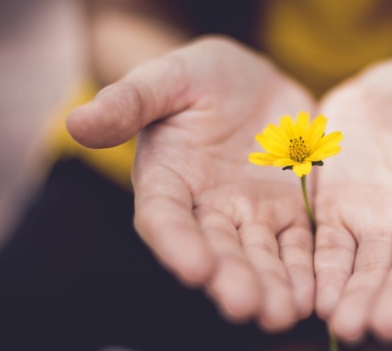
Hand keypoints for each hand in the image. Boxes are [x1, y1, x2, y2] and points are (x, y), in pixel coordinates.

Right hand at [67, 36, 315, 331]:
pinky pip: (297, 244)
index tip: (195, 269)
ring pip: (260, 255)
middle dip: (231, 279)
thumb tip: (77, 121)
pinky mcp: (288, 211)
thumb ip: (129, 101)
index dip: (177, 244)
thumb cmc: (199, 77)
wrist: (251, 81)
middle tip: (247, 307)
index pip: (166, 218)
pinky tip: (314, 295)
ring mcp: (250, 213)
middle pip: (217, 249)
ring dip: (271, 286)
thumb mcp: (167, 78)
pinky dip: (304, 269)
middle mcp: (206, 208)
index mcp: (168, 179)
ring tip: (283, 313)